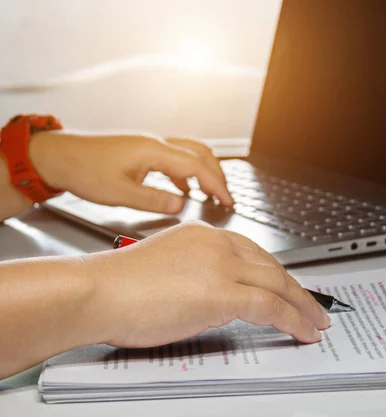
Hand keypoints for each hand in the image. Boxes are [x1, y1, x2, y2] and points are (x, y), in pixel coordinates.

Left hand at [29, 131, 233, 212]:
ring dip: (205, 171)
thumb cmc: (83, 170)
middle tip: (226, 196)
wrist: (58, 156)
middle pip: (200, 153)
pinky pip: (175, 157)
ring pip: (190, 152)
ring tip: (212, 192)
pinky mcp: (143, 151)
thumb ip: (153, 199)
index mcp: (153, 151)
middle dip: (217, 175)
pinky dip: (188, 172)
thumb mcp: (119, 193)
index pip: (197, 167)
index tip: (228, 201)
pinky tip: (184, 188)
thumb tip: (181, 203)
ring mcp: (150, 145)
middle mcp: (155, 143)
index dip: (216, 185)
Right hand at [86, 222, 330, 346]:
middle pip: (271, 266)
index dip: (276, 273)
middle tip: (312, 305)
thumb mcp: (167, 270)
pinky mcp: (221, 291)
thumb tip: (218, 300)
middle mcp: (217, 244)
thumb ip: (198, 277)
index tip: (287, 287)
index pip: (253, 253)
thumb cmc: (118, 287)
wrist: (95, 291)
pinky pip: (270, 305)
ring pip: (278, 284)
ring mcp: (221, 266)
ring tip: (316, 321)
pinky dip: (292, 318)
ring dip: (303, 305)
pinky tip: (303, 330)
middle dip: (296, 289)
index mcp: (204, 236)